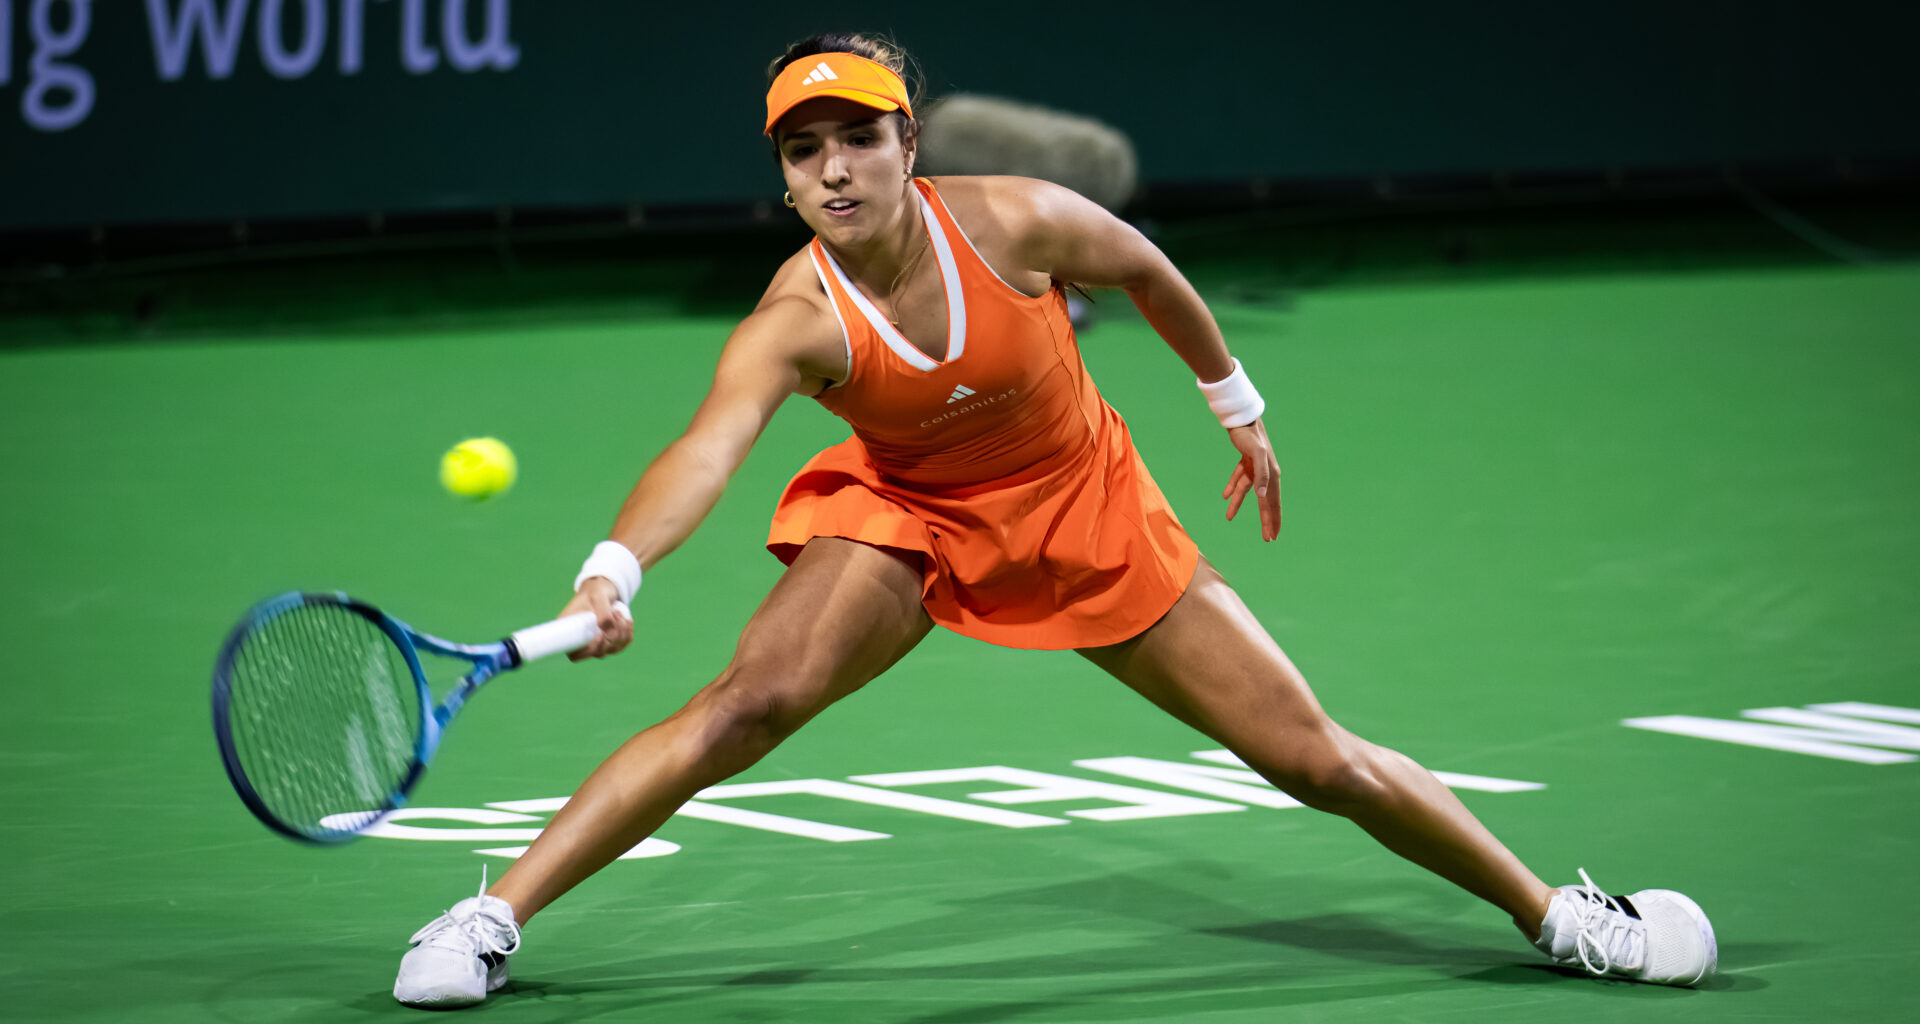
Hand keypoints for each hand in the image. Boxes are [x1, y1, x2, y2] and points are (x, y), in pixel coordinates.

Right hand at [563, 576, 633, 660]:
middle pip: (599, 653)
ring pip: (614, 648)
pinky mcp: (612, 641)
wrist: (602, 589)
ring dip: (621, 631)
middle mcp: (584, 642)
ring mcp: (598, 643)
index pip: (575, 655)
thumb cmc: (595, 592)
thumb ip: (604, 616)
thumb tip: (610, 635)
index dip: (588, 651)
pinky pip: (624, 643)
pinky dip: (628, 631)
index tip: (599, 635)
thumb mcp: (598, 598)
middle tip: (614, 615)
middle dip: (611, 636)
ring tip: (617, 612)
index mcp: (571, 633)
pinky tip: (625, 619)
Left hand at [1222, 419, 1280, 540]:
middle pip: (1265, 502)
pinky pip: (1238, 479)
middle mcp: (1266, 474)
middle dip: (1266, 520)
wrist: (1242, 419)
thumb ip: (1262, 474)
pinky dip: (1232, 488)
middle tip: (1267, 538)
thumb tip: (1263, 496)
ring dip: (1237, 504)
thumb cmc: (1250, 436)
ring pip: (1246, 491)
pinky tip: (1224, 496)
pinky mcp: (1245, 462)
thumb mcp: (1257, 454)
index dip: (1274, 520)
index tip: (1273, 536)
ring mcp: (1255, 468)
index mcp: (1271, 475)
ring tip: (1228, 517)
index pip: (1273, 503)